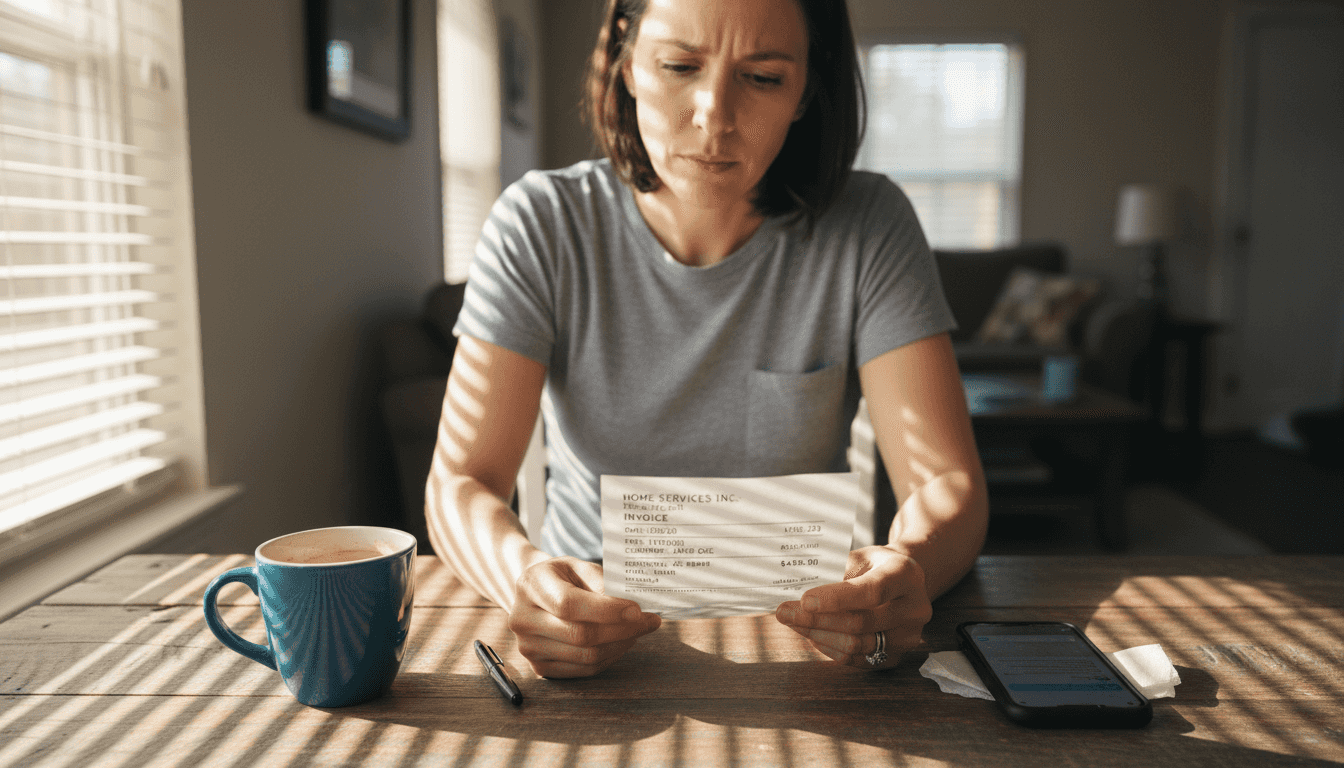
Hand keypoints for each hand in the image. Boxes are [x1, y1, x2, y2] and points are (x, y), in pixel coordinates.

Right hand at [508, 556, 660, 677]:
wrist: (536, 594)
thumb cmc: (563, 577)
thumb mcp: (579, 566)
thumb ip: (602, 582)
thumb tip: (632, 606)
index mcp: (531, 586)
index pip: (569, 604)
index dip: (606, 610)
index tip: (637, 609)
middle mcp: (523, 619)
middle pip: (580, 634)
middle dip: (622, 629)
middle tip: (649, 621)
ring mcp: (528, 647)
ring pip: (586, 656)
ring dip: (620, 645)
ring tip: (637, 630)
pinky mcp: (539, 667)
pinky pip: (584, 670)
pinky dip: (610, 657)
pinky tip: (621, 642)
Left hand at [774, 546, 930, 669]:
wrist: (903, 580)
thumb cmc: (875, 565)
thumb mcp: (859, 555)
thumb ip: (836, 571)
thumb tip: (798, 592)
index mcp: (905, 575)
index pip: (871, 591)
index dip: (836, 599)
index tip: (804, 600)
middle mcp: (914, 608)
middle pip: (861, 622)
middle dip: (817, 619)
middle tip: (784, 612)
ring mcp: (909, 636)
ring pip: (857, 645)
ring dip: (819, 635)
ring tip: (794, 623)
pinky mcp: (897, 656)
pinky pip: (859, 660)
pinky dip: (831, 649)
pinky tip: (812, 636)